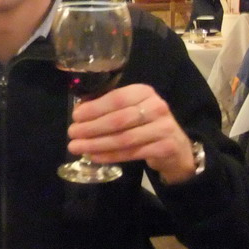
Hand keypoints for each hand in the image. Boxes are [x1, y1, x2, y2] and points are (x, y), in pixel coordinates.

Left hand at [67, 83, 196, 184]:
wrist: (176, 146)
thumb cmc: (146, 124)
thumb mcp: (132, 109)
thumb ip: (109, 107)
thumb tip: (79, 111)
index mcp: (144, 92)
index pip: (116, 98)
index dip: (94, 108)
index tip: (75, 116)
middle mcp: (156, 107)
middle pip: (118, 120)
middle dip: (91, 128)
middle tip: (72, 134)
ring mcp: (163, 128)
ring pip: (123, 138)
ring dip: (96, 144)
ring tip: (77, 147)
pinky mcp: (164, 147)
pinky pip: (131, 153)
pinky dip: (109, 155)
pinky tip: (93, 156)